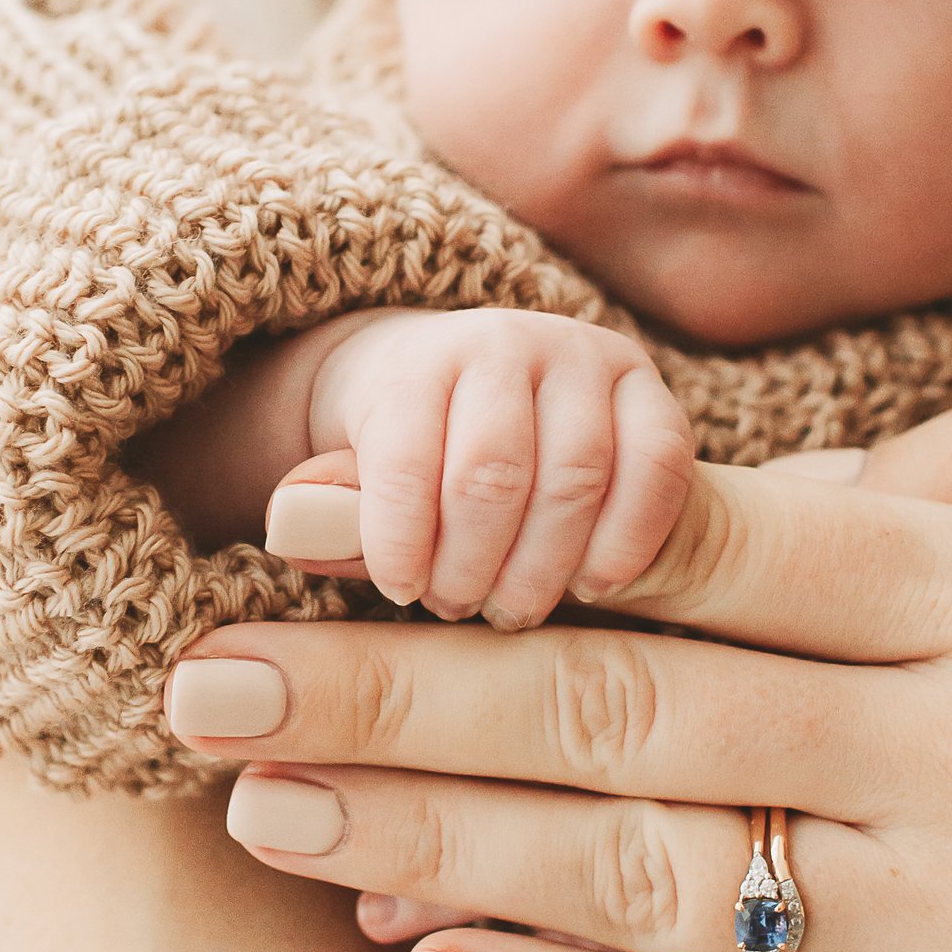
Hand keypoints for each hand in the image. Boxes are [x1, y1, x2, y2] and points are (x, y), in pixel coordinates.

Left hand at [272, 306, 694, 628]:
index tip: (400, 592)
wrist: (480, 404)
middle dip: (471, 564)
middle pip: (493, 474)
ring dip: (544, 565)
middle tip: (457, 609)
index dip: (398, 543)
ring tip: (512, 609)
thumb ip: (332, 514)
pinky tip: (592, 585)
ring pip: (577, 477)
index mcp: (419, 360)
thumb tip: (292, 531)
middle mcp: (508, 342)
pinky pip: (659, 466)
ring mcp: (588, 362)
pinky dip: (628, 539)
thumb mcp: (356, 484)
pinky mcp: (654, 394)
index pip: (404, 457)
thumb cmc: (413, 464)